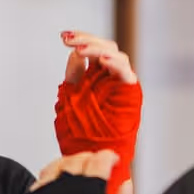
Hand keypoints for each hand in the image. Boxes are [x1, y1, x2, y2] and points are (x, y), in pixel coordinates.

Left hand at [23, 152, 125, 193]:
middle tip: (97, 161)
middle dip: (88, 158)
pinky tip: (55, 183)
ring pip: (52, 170)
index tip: (113, 160)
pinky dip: (48, 180)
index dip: (107, 158)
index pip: (98, 165)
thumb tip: (126, 184)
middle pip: (74, 163)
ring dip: (66, 164)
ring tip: (77, 168)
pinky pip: (38, 188)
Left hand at [56, 32, 141, 193]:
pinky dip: (115, 64)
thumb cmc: (79, 134)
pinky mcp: (130, 94)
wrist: (89, 157)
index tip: (63, 37)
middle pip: (104, 47)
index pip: (91, 49)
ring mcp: (120, 84)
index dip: (79, 39)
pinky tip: (101, 60)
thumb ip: (74, 76)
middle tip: (69, 39)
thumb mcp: (69, 99)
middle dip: (86, 39)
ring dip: (97, 48)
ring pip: (115, 54)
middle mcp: (109, 77)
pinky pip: (126, 73)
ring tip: (80, 49)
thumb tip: (76, 53)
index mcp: (95, 77)